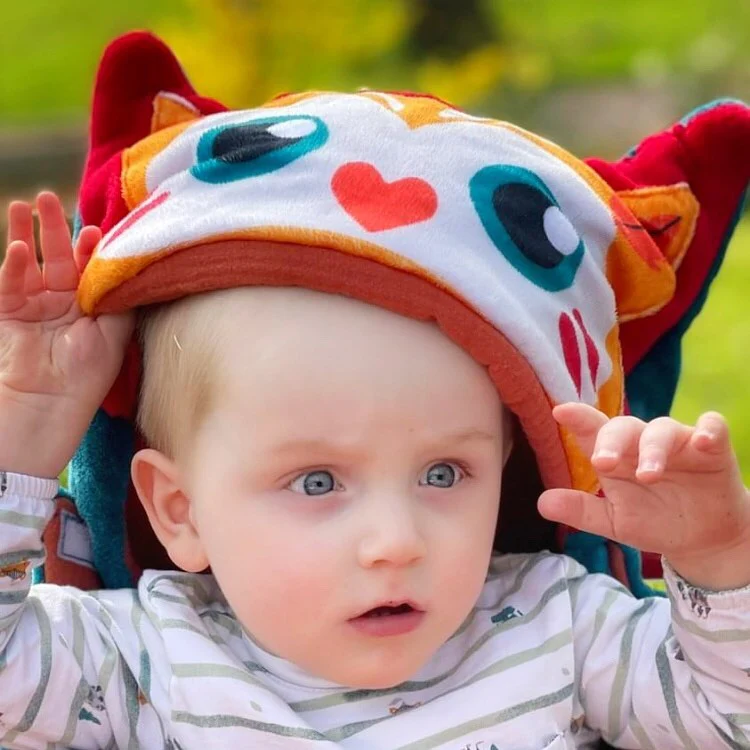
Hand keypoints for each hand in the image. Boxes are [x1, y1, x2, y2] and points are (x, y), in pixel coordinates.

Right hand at [0, 193, 133, 477]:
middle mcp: (64, 302)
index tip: (98, 230)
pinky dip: (11, 264)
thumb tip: (126, 264)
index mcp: (92, 306)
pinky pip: (10, 282)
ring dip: (27, 233)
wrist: (51, 405)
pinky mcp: (10, 313)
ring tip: (25, 204)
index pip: (91, 268)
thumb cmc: (90, 372)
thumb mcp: (115, 332)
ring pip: (31, 261)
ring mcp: (35, 305)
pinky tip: (16, 246)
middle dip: (57, 228)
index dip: (93, 248)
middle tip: (53, 199)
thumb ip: (119, 297)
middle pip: (60, 256)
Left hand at [538, 403, 749, 589]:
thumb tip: (542, 503)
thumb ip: (581, 511)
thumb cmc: (653, 519)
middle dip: (611, 440)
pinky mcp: (712, 449)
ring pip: (662, 429)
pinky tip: (703, 440)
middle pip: (624, 427)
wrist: (702, 539)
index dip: (577, 417)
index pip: (593, 430)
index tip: (560, 412)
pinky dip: (709, 430)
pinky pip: (713, 428)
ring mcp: (678, 443)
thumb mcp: (614, 521)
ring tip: (648, 474)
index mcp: (616, 454)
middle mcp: (643, 442)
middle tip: (603, 462)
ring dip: (653, 448)